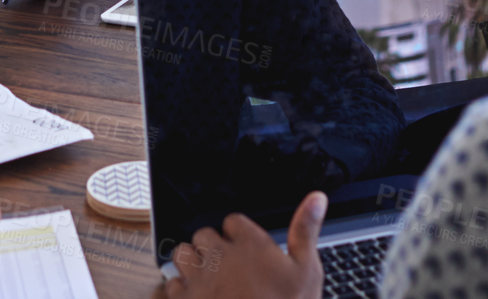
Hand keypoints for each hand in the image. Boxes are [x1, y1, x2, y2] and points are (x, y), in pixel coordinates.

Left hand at [167, 192, 326, 298]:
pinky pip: (171, 284)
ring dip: (192, 263)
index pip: (233, 221)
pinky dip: (181, 289)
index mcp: (250, 244)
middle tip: (227, 267)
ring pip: (183, 254)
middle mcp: (220, 255)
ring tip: (207, 278)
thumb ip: (306, 230)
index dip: (239, 235)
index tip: (245, 249)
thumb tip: (316, 198)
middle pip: (203, 235)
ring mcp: (200, 278)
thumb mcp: (307, 271)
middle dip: (212, 248)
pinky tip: (196, 297)